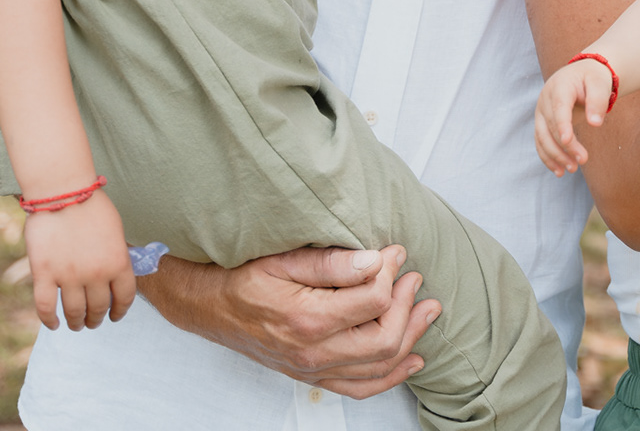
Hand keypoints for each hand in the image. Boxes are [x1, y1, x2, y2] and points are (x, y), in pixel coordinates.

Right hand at [21, 191, 135, 329]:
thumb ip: (116, 256)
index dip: (120, 311)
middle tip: (92, 321)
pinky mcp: (44, 273)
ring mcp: (68, 276)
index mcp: (118, 262)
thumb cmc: (91, 205)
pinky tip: (54, 324)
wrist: (63, 190)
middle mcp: (96, 274)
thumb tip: (116, 276)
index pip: (124, 298)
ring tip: (75, 324)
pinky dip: (49, 320)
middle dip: (96, 318)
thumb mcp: (116, 231)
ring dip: (76, 322)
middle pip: (99, 308)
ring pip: (74, 311)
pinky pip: (46, 306)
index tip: (115, 316)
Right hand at [137, 245, 439, 397]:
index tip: (394, 252)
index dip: (390, 273)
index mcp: (307, 318)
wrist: (212, 308)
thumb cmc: (245, 278)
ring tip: (427, 309)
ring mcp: (314, 369)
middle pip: (383, 339)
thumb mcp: (284, 259)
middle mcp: (313, 352)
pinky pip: (361, 387)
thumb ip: (332, 262)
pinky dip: (392, 375)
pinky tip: (413, 359)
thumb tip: (375, 260)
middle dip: (407, 306)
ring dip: (410, 337)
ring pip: (379, 365)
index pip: (372, 301)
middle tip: (415, 278)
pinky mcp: (315, 376)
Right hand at [534, 58, 616, 175]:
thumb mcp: (600, 83)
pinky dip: (548, 157)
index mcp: (560, 86)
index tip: (568, 141)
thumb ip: (598, 101)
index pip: (559, 107)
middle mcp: (545, 99)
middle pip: (551, 126)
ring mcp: (541, 112)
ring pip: (542, 137)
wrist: (581, 74)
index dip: (562, 124)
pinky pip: (541, 142)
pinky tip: (559, 171)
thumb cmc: (593, 78)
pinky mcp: (542, 123)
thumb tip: (595, 124)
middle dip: (565, 146)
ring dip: (555, 155)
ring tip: (573, 169)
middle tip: (583, 160)